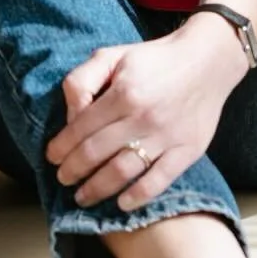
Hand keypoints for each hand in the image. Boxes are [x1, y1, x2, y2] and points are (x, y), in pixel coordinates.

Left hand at [45, 17, 247, 211]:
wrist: (205, 61)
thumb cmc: (153, 59)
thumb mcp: (113, 54)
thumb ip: (84, 79)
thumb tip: (70, 114)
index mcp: (122, 92)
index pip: (82, 127)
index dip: (62, 146)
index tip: (52, 157)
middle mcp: (142, 117)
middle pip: (98, 153)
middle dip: (74, 170)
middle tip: (63, 180)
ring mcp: (165, 136)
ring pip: (123, 171)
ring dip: (98, 188)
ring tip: (83, 196)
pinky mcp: (186, 151)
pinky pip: (158, 181)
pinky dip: (138, 196)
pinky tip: (122, 203)